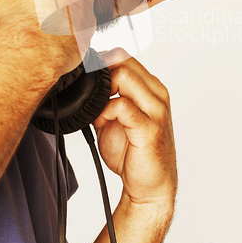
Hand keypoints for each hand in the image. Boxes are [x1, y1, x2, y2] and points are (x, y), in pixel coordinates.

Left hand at [93, 48, 177, 210]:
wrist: (150, 186)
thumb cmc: (134, 152)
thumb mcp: (116, 118)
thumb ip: (106, 99)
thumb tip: (84, 85)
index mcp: (151, 88)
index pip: (125, 56)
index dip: (101, 62)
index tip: (86, 78)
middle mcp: (157, 94)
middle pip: (123, 60)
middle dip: (99, 74)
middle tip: (88, 94)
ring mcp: (156, 110)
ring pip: (124, 76)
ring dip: (102, 90)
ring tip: (96, 111)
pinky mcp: (149, 128)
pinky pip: (122, 106)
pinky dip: (105, 110)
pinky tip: (100, 122)